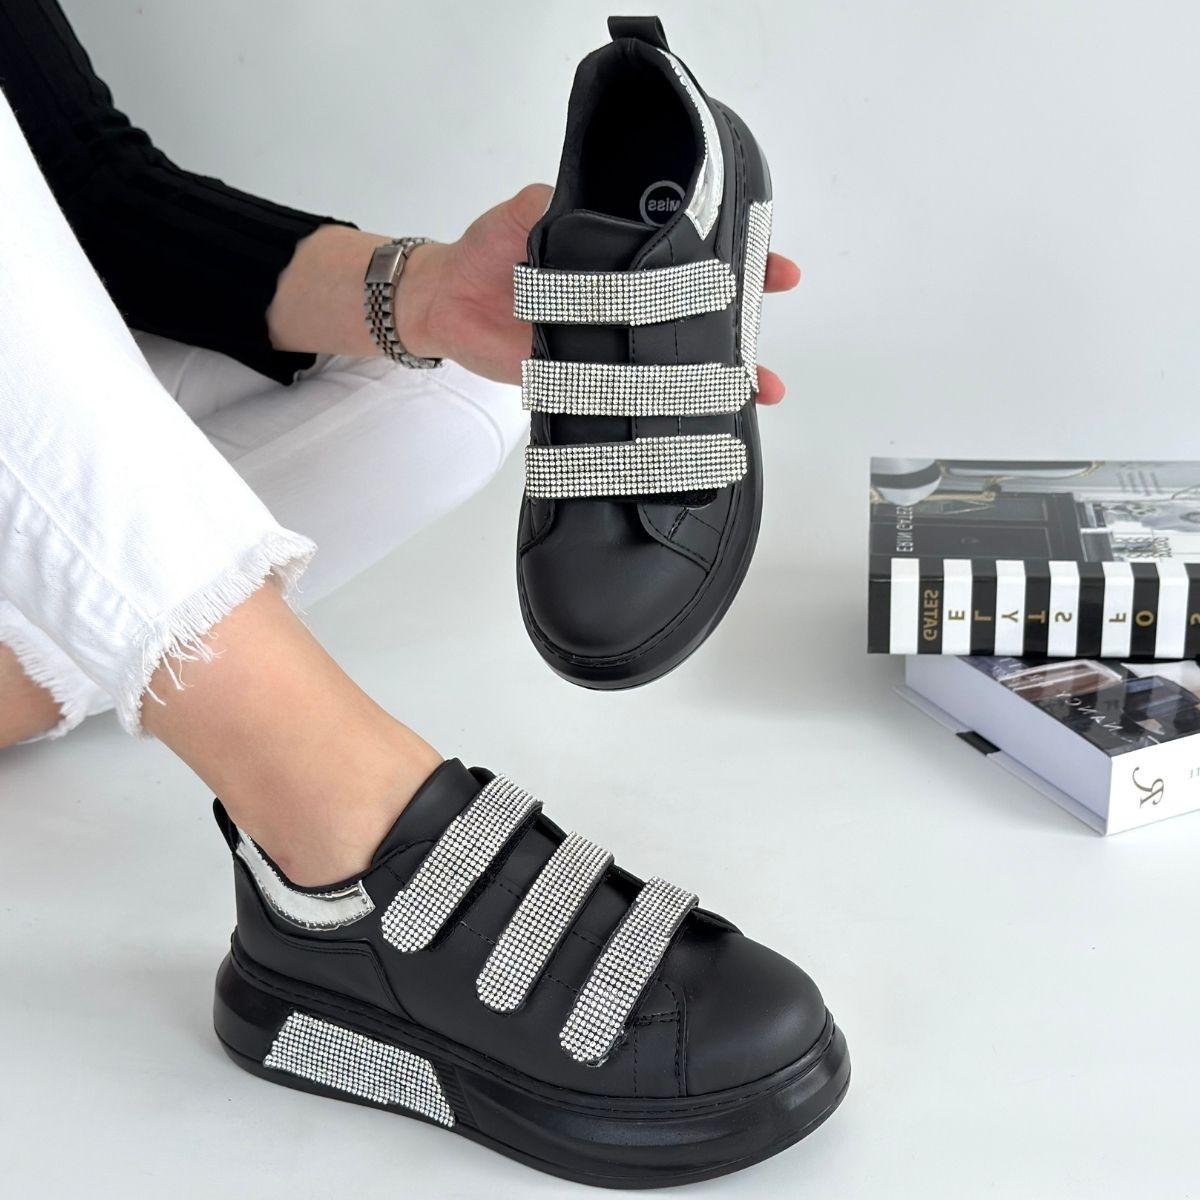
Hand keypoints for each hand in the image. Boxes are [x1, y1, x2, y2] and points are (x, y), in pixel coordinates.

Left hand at [396, 183, 799, 404]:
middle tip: (772, 353)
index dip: (742, 264)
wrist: (443, 302)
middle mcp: (627, 304)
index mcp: (624, 258)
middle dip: (743, 335)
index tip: (779, 273)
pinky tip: (690, 424)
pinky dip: (659, 414)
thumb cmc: (487, 249)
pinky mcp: (584, 383)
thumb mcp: (527, 212)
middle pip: (698, 319)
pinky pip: (629, 401)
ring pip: (674, 366)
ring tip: (755, 394)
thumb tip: (588, 207)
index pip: (694, 258)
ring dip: (717, 382)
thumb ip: (558, 208)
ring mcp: (610, 346)